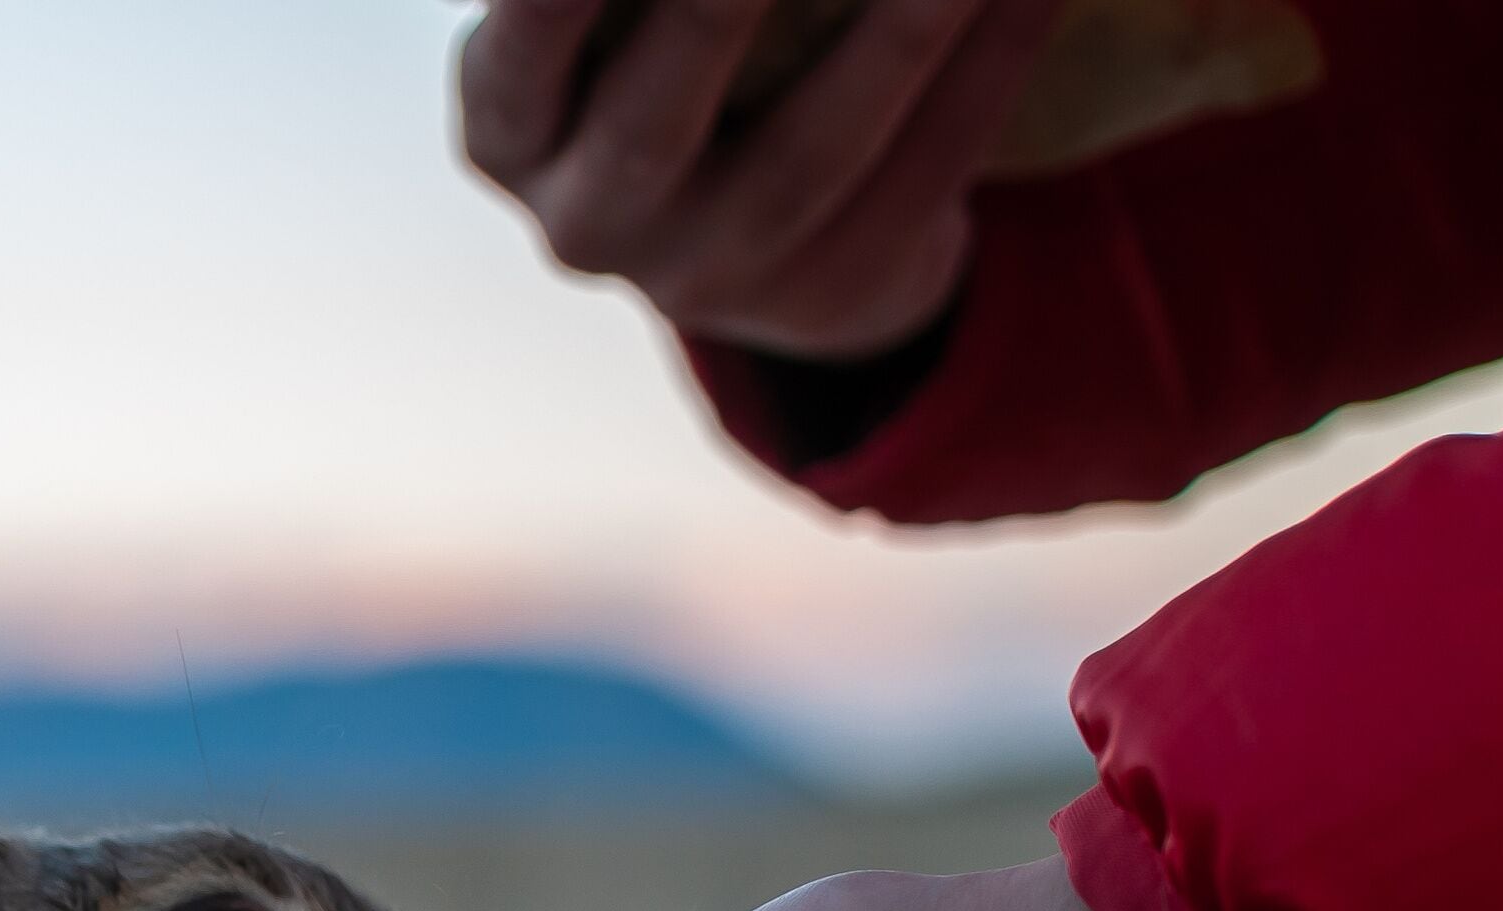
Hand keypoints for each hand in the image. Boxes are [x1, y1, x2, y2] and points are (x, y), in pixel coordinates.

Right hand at [459, 0, 1061, 358]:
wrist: (755, 243)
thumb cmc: (664, 66)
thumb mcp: (610, 40)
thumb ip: (638, 1)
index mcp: (513, 137)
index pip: (518, 64)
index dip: (551, 8)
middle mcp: (593, 223)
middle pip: (655, 121)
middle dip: (713, 10)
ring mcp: (714, 274)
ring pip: (813, 152)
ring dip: (896, 33)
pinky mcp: (833, 289)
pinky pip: (927, 168)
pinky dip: (989, 63)